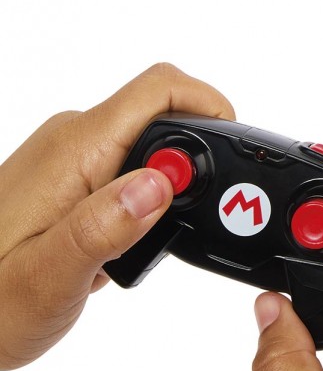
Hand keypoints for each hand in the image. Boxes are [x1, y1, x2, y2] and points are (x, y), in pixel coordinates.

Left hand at [0, 63, 234, 369]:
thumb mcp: (44, 282)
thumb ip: (102, 229)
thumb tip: (158, 184)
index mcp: (76, 150)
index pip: (161, 88)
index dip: (211, 106)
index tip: (229, 160)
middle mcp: (75, 139)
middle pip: (166, 112)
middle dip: (199, 157)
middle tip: (199, 217)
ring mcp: (74, 155)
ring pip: (152, 141)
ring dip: (176, 182)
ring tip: (156, 241)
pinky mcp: (75, 175)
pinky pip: (132, 163)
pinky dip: (155, 194)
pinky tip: (135, 239)